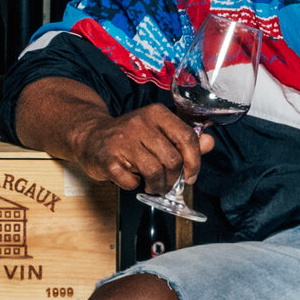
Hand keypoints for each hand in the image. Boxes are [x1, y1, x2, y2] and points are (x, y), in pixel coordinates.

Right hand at [79, 104, 215, 194]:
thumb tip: (209, 143)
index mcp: (156, 113)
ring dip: (157, 185)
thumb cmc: (130, 137)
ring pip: (155, 172)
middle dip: (173, 179)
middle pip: (172, 159)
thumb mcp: (158, 132)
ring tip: (152, 184)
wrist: (90, 136)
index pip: (186, 136)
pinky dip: (134, 185)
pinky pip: (131, 181)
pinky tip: (131, 178)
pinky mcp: (109, 159)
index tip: (191, 176)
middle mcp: (140, 123)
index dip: (194, 161)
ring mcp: (122, 141)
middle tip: (167, 183)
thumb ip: (184, 139)